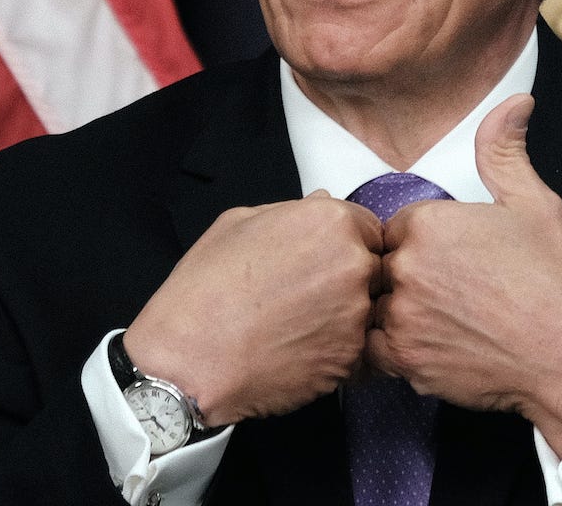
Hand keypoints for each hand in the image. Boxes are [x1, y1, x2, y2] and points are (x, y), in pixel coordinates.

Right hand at [124, 191, 382, 426]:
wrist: (190, 360)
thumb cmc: (205, 289)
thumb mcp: (237, 224)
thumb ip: (291, 211)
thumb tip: (321, 202)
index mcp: (331, 222)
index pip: (367, 227)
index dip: (346, 243)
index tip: (322, 260)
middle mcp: (354, 264)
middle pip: (372, 267)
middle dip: (347, 278)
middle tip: (306, 295)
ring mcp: (357, 314)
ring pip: (365, 310)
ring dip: (342, 316)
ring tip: (295, 325)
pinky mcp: (351, 358)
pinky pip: (353, 348)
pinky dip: (332, 350)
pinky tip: (295, 350)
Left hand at [367, 94, 561, 454]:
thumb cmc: (557, 281)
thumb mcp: (534, 203)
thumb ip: (504, 150)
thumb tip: (514, 103)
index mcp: (429, 223)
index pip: (397, 228)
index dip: (426, 246)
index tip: (459, 263)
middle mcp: (407, 266)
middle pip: (383, 266)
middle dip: (411, 279)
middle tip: (458, 297)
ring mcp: (402, 316)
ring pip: (375, 308)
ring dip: (400, 314)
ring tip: (449, 323)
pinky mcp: (404, 360)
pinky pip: (374, 350)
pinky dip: (397, 350)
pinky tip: (436, 346)